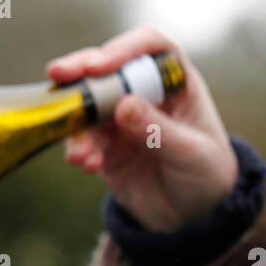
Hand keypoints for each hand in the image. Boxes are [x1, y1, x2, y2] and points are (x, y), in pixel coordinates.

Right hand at [46, 25, 238, 232]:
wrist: (193, 217)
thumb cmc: (206, 175)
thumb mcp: (191, 153)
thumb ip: (158, 130)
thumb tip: (124, 106)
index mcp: (176, 82)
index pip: (149, 48)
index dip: (124, 49)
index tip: (100, 65)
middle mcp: (145, 93)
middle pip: (109, 68)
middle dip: (81, 71)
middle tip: (58, 74)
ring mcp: (121, 120)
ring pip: (89, 106)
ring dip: (78, 126)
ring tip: (80, 154)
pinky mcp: (105, 147)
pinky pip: (83, 139)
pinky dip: (80, 149)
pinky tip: (87, 164)